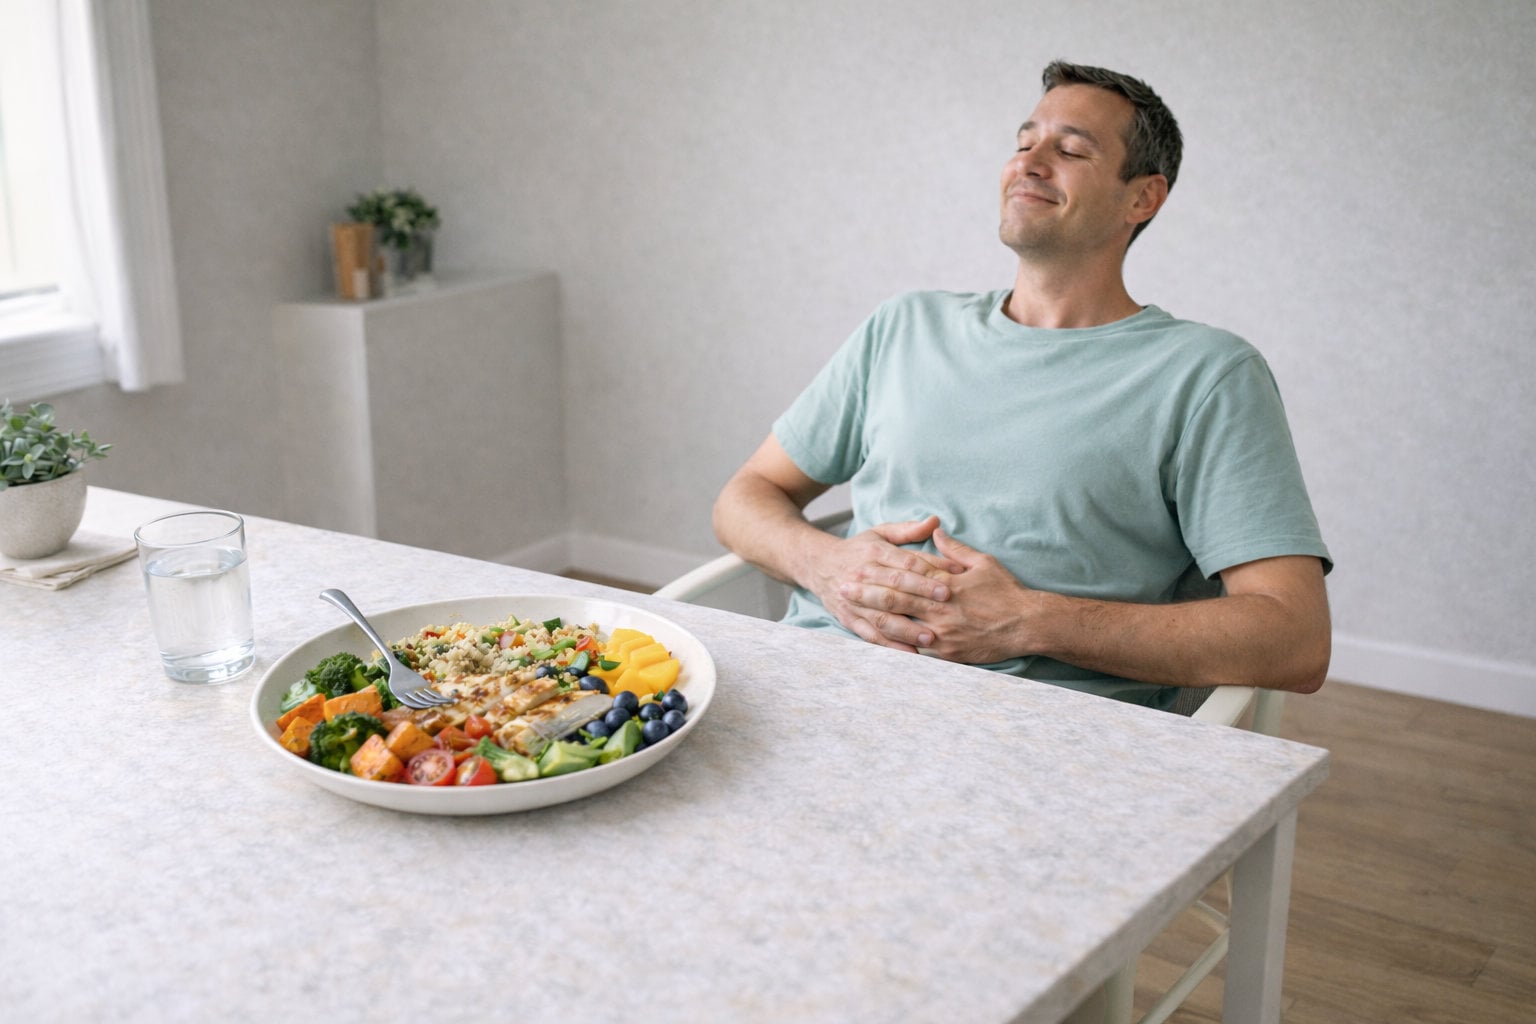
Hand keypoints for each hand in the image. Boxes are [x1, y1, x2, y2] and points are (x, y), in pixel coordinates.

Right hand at [808, 515, 962, 652]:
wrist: (818, 565)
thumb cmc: (858, 550)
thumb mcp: (879, 533)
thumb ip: (908, 530)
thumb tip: (935, 521)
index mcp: (874, 553)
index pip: (905, 562)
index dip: (929, 569)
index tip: (954, 576)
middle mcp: (863, 576)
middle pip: (895, 587)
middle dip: (921, 595)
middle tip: (947, 603)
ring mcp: (855, 600)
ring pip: (882, 615)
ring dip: (906, 628)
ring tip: (930, 637)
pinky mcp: (849, 618)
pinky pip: (869, 634)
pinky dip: (889, 645)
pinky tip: (909, 653)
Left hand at [834, 525, 1037, 662]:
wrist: (1028, 625)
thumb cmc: (1006, 591)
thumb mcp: (982, 562)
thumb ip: (954, 548)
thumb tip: (935, 529)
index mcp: (946, 583)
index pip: (907, 575)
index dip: (879, 570)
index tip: (857, 565)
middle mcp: (941, 608)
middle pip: (896, 599)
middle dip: (866, 594)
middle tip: (842, 588)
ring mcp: (943, 634)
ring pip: (900, 627)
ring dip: (873, 619)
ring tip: (851, 615)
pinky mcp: (948, 654)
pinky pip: (915, 652)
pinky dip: (895, 648)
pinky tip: (875, 645)